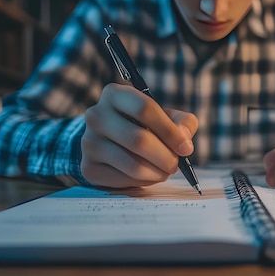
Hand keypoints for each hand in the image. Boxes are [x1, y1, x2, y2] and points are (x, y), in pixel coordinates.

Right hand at [81, 83, 197, 187]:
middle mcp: (96, 115)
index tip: (185, 148)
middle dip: (165, 157)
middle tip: (176, 165)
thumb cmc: (144, 125)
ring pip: (133, 164)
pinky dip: (143, 181)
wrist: (110, 141)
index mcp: (115, 94)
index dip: (170, 131)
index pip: (145, 109)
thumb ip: (182, 122)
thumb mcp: (165, 116)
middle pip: (139, 139)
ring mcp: (89, 142)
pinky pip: (124, 179)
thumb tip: (183, 141)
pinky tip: (147, 175)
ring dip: (157, 172)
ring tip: (164, 170)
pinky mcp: (89, 167)